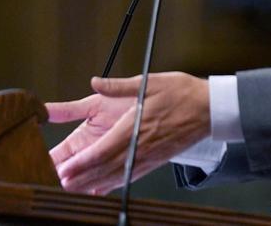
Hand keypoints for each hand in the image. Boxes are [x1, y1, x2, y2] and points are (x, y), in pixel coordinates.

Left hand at [46, 71, 210, 194]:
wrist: (210, 110)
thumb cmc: (183, 94)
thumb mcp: (151, 81)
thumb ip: (120, 85)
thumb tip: (96, 82)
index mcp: (135, 126)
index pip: (103, 150)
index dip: (81, 163)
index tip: (64, 169)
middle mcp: (139, 146)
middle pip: (105, 168)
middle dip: (80, 178)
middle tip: (60, 184)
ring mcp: (147, 157)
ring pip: (115, 175)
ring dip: (92, 184)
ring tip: (74, 189)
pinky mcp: (154, 161)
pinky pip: (129, 176)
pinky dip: (112, 184)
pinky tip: (101, 187)